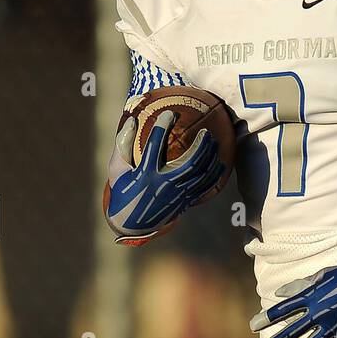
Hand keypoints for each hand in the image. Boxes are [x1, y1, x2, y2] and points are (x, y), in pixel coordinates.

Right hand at [104, 110, 225, 244]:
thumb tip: (132, 119)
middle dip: (201, 145)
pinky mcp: (185, 202)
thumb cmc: (123, 191)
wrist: (132, 224)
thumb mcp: (116, 169)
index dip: (161, 128)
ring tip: (214, 142)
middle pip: (190, 162)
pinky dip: (214, 175)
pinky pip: (205, 187)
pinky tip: (220, 163)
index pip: (154, 146)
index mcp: (145, 174)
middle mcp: (163, 185)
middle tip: (206, 131)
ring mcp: (177, 195)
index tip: (169, 113)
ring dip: (211, 157)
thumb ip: (122, 144)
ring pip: (201, 174)